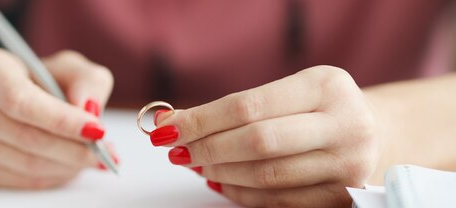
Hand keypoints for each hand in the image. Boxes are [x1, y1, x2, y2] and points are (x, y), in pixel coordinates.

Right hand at [0, 48, 114, 188]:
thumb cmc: (34, 78)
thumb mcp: (65, 66)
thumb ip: (86, 81)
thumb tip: (91, 112)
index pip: (21, 101)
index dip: (61, 120)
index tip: (97, 130)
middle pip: (25, 137)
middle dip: (73, 149)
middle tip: (105, 152)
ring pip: (25, 164)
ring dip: (67, 166)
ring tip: (93, 159)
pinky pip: (21, 179)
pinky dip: (53, 176)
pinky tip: (70, 165)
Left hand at [153, 66, 381, 206]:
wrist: (374, 131)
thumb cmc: (318, 108)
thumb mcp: (290, 91)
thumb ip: (238, 107)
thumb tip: (174, 123)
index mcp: (326, 86)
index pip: (249, 106)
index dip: (202, 120)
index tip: (168, 128)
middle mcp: (344, 124)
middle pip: (257, 142)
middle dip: (207, 149)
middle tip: (178, 152)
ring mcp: (347, 164)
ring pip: (266, 176)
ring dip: (220, 173)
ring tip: (198, 165)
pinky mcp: (343, 196)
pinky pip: (278, 201)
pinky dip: (241, 194)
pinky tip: (222, 183)